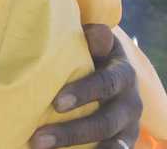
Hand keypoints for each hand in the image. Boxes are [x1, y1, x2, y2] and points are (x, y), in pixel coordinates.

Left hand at [29, 24, 141, 148]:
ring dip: (77, 148)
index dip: (84, 93)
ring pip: (108, 142)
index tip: (57, 103)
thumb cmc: (92, 52)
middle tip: (38, 138)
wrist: (110, 69)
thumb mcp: (95, 42)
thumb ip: (94, 38)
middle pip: (105, 122)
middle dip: (72, 132)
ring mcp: (129, 125)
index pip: (106, 84)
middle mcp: (131, 103)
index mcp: (123, 74)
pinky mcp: (123, 139)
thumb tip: (96, 32)